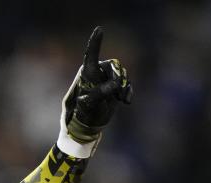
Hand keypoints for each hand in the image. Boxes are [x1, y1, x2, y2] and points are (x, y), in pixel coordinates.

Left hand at [62, 26, 132, 144]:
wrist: (88, 125)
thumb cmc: (83, 114)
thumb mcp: (90, 104)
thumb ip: (100, 93)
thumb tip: (114, 86)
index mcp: (87, 74)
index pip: (91, 55)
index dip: (95, 42)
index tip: (100, 29)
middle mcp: (97, 74)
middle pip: (114, 66)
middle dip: (118, 77)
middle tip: (117, 92)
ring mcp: (106, 80)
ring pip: (121, 75)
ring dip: (123, 86)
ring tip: (120, 99)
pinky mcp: (114, 88)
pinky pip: (126, 84)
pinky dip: (128, 91)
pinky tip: (126, 101)